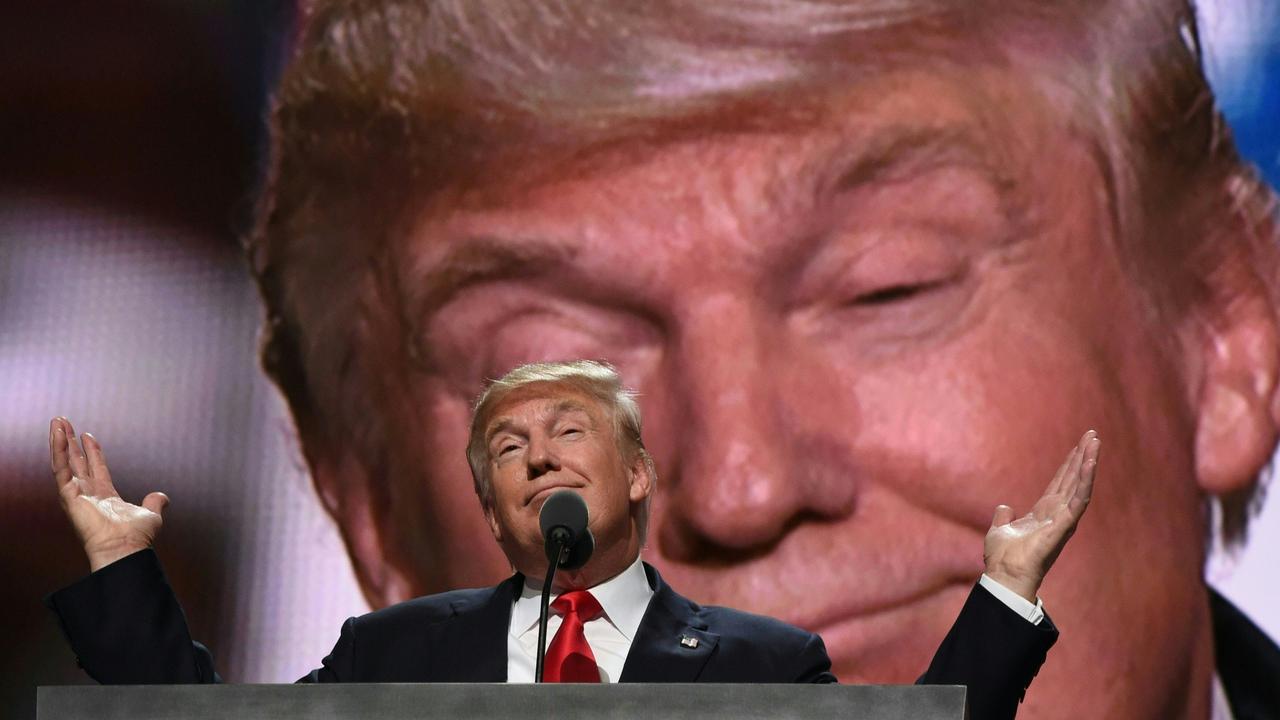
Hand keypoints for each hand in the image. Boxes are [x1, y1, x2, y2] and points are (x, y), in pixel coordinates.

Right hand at [49, 417, 168, 571]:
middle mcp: (87, 494)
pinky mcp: (68, 496)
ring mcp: (76, 494)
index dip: (92, 451)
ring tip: (57, 421)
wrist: (125, 547)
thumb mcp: (151, 514)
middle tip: (64, 422)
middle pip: (76, 462)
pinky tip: (58, 435)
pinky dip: (58, 451)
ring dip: (60, 441)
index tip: (88, 435)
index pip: (95, 468)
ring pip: (64, 462)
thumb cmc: (136, 537)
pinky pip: (60, 469)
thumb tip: (163, 497)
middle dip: (70, 442)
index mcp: (104, 496)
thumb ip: (154, 502)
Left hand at [983, 430, 1099, 602]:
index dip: (1069, 464)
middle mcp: (1057, 514)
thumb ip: (1004, 517)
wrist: (1004, 575)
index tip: (1078, 445)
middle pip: (1073, 479)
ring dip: (1088, 463)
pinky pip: (1079, 499)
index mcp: (1044, 513)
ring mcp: (1063, 519)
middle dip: (1083, 457)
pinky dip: (1085, 480)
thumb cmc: (1003, 559)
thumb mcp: (1000, 531)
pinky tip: (1090, 462)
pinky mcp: (1064, 525)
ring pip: (1080, 486)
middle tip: (1092, 435)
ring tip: (1095, 442)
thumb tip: (1004, 507)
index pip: (1060, 483)